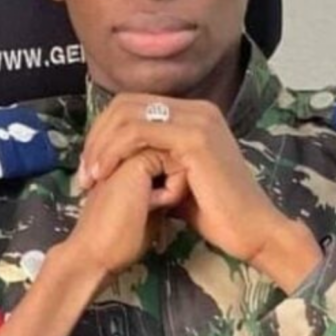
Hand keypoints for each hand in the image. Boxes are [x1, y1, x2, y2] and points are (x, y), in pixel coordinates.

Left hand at [79, 95, 295, 265]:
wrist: (251, 231)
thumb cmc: (216, 212)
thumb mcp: (175, 178)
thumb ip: (153, 161)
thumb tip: (121, 161)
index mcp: (195, 113)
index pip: (134, 105)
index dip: (104, 132)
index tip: (91, 166)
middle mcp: (198, 109)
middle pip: (126, 104)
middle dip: (97, 136)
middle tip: (84, 172)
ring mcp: (198, 119)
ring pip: (128, 115)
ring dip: (101, 146)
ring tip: (90, 177)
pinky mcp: (195, 137)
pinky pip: (139, 132)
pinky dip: (114, 152)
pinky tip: (105, 175)